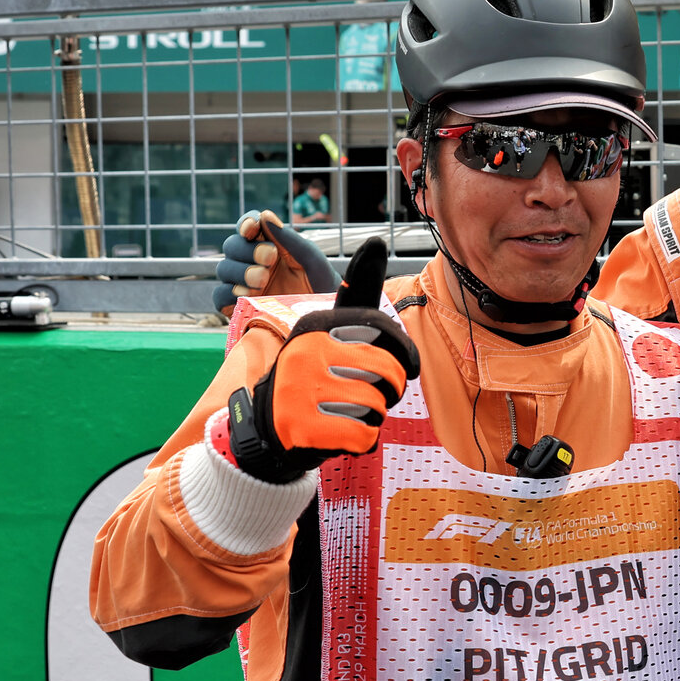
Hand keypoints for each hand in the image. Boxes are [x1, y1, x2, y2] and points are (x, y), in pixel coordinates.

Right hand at [214, 209, 340, 314]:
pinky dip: (228, 293)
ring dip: (240, 271)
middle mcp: (253, 262)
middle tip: (270, 258)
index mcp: (270, 245)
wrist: (324, 319)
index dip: (246, 223)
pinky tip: (249, 294)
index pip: (249, 227)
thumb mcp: (312, 261)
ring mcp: (244, 284)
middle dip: (247, 250)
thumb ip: (290, 239)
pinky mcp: (238, 307)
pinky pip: (219, 296)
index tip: (252, 228)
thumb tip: (265, 216)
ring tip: (262, 279)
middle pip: (231, 245)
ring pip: (223, 268)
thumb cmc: (322, 286)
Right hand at [231, 239, 418, 482]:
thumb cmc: (319, 371)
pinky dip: (363, 441)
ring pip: (377, 406)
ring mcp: (300, 388)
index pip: (385, 332)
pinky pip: (365, 436)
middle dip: (391, 390)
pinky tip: (342, 433)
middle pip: (388, 373)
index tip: (407, 366)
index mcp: (316, 322)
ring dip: (375, 415)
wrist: (271, 426)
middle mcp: (305, 349)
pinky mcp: (303, 427)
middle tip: (372, 393)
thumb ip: (360, 288)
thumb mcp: (335, 327)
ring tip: (351, 410)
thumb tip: (376, 239)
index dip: (406, 355)